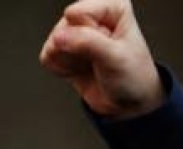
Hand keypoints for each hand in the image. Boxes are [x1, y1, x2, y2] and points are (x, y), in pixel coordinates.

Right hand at [39, 0, 163, 118]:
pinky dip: (62, 68)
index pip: (79, 13)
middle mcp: (92, 16)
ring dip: (69, 60)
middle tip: (97, 59)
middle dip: (77, 49)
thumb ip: (87, 42)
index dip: (90, 34)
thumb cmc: (134, 77)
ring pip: (54, 41)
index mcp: (112, 7)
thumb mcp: (116, 57)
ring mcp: (76, 33)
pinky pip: (48, 56)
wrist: (129, 105)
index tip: (107, 46)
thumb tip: (59, 37)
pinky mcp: (65, 50)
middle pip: (64, 27)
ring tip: (90, 65)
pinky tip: (79, 70)